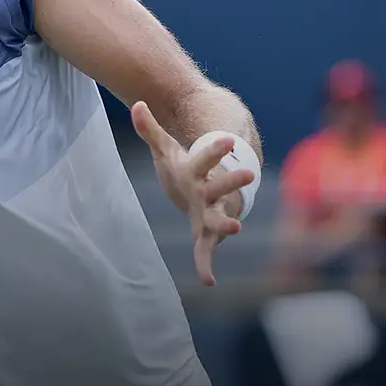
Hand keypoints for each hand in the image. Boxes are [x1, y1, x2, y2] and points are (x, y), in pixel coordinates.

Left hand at [131, 102, 255, 286]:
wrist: (203, 192)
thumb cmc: (184, 167)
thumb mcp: (164, 148)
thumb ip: (149, 129)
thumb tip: (136, 104)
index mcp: (198, 169)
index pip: (206, 157)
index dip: (216, 149)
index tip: (228, 138)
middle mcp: (209, 191)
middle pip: (220, 185)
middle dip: (232, 180)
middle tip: (249, 173)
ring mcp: (210, 213)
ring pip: (219, 217)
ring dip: (226, 222)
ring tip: (235, 227)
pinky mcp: (205, 233)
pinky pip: (205, 249)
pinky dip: (205, 264)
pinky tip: (208, 281)